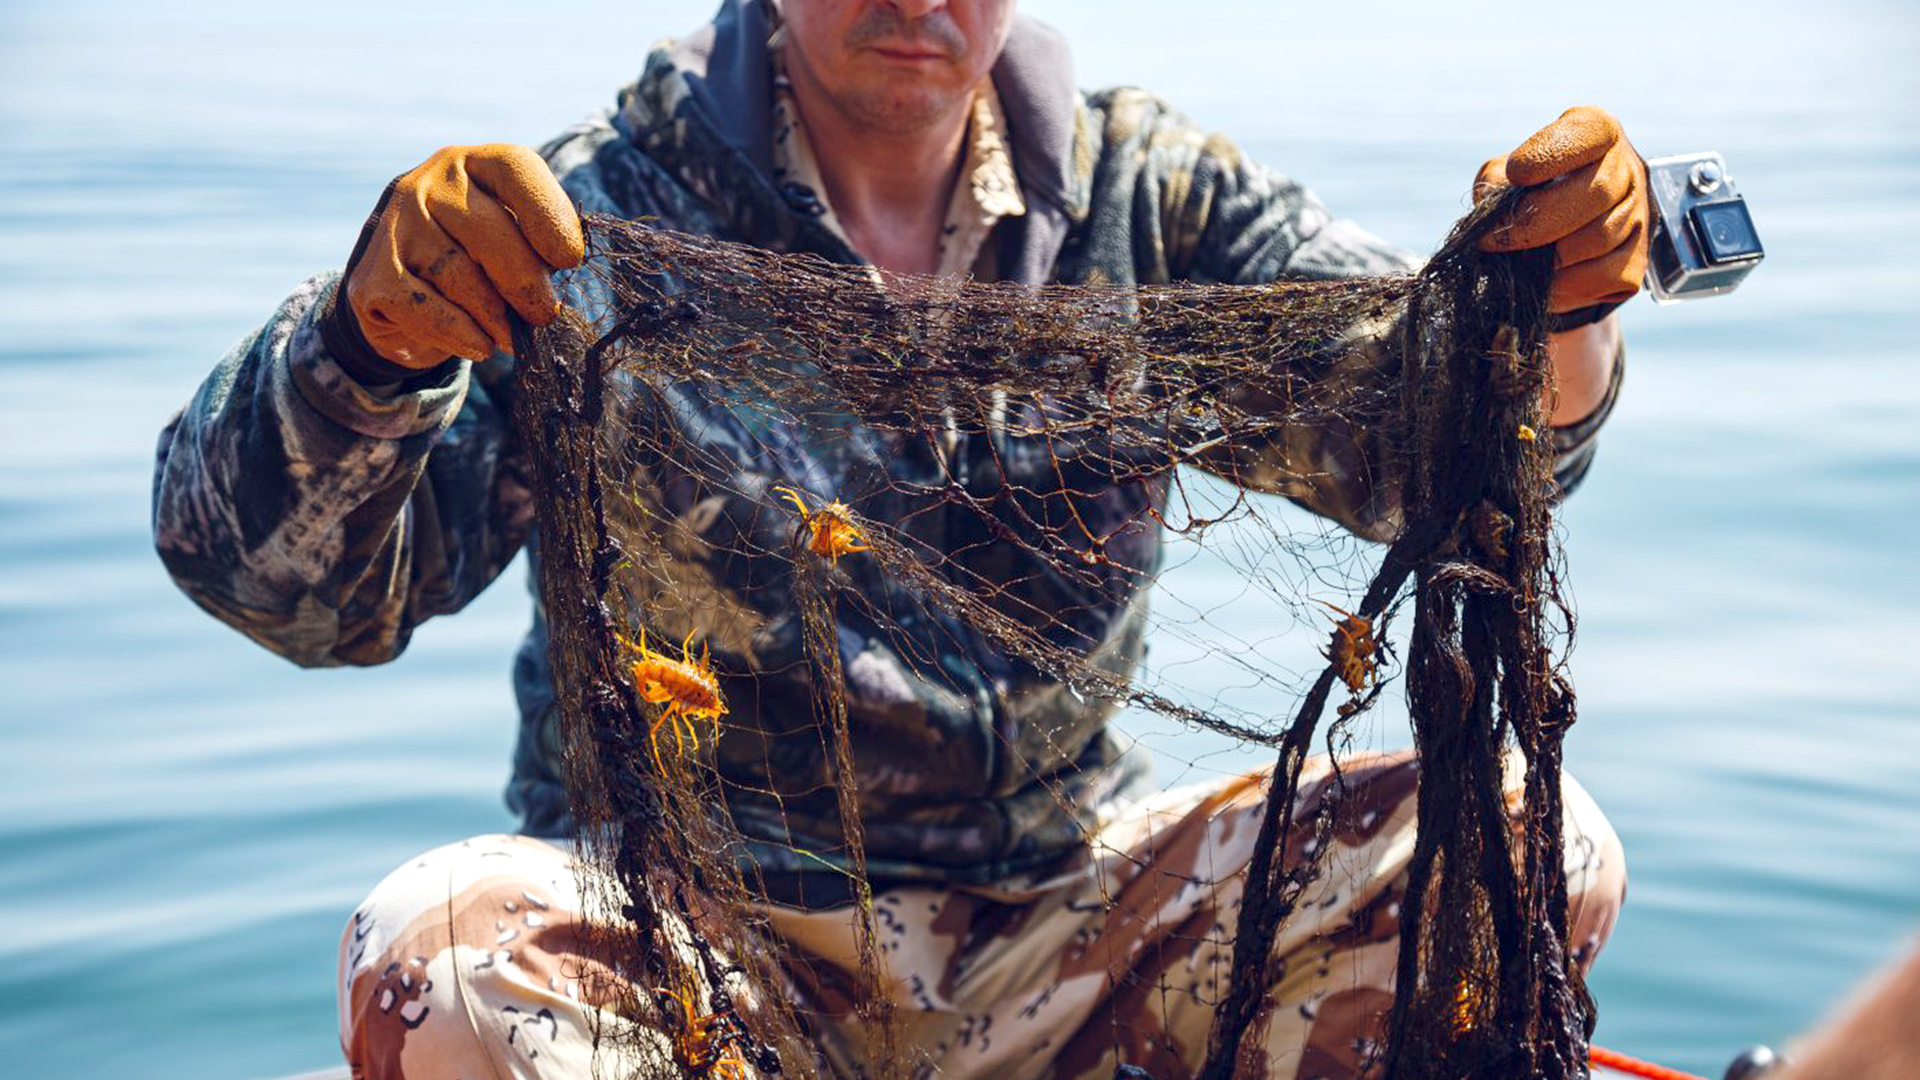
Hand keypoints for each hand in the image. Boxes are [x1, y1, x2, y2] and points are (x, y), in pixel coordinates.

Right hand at [342, 144, 584, 367]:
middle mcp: (429, 184)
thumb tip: (560, 279)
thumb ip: (537, 246)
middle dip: (527, 285)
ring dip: (497, 318)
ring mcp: (396, 226)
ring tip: (512, 336)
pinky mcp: (374, 276)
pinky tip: (480, 345)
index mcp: (474, 163)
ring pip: (462, 278)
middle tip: (544, 314)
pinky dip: (461, 334)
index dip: (548, 215)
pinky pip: (429, 311)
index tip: (569, 260)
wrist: (401, 291)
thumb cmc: (478, 259)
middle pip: (492, 235)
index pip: (515, 169)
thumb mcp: (512, 237)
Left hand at [1474, 106, 1649, 314]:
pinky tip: (1542, 279)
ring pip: (1601, 237)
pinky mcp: (1637, 260)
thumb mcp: (1504, 174)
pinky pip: (1606, 275)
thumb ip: (1496, 183)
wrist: (1552, 236)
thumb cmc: (1525, 193)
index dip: (1551, 153)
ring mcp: (1639, 214)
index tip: (1516, 172)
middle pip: (1597, 193)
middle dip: (1537, 221)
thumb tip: (1496, 213)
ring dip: (1549, 256)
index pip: (1587, 133)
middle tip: (1492, 239)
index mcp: (1596, 132)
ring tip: (1516, 261)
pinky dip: (1566, 283)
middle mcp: (1627, 168)